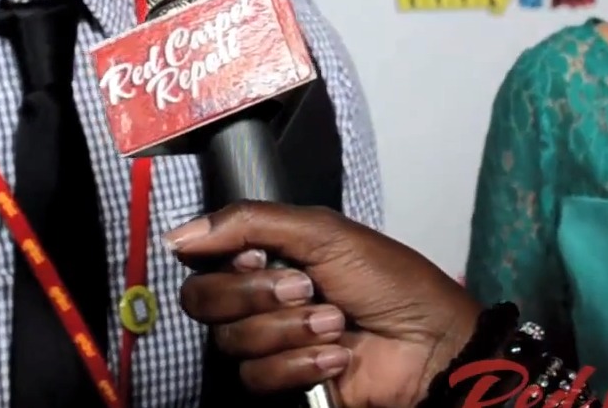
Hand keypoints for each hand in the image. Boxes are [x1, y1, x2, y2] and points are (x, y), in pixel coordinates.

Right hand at [167, 201, 482, 407]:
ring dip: (289, 330)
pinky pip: (258, 378)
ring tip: (335, 324)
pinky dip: (301, 364)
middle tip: (305, 288)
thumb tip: (178, 235)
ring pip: (232, 341)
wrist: (430, 341)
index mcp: (265, 256)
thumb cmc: (388, 279)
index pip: (202, 258)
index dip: (223, 258)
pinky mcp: (283, 385)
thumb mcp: (321, 232)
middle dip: (255, 294)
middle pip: (202, 300)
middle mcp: (258, 299)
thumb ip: (248, 222)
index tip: (259, 256)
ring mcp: (270, 343)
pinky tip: (337, 357)